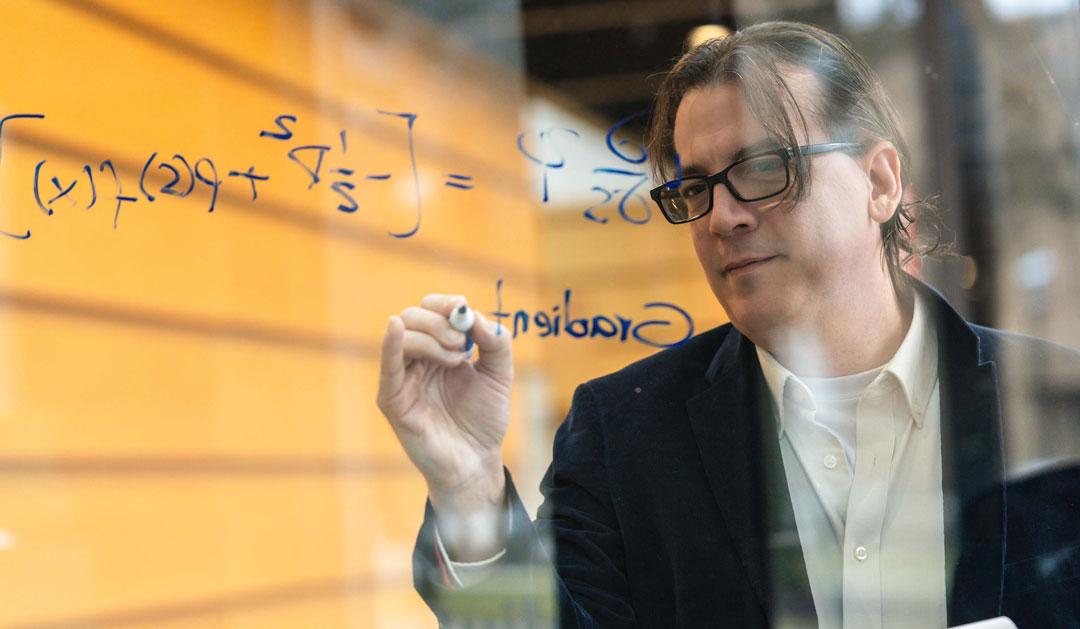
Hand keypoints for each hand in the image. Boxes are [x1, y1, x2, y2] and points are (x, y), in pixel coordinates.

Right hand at [377, 294, 511, 556]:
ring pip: (403, 336)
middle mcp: (416, 360)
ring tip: (456, 360)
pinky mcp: (394, 401)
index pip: (430, 310)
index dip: (445, 304)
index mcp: (438, 349)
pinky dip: (389, 344)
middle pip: (413, 317)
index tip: (462, 309)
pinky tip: (395, 328)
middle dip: (440, 323)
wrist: (477, 462)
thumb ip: (496, 342)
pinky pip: (387, 368)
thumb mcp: (500, 374)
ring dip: (432, 338)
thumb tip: (474, 315)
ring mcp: (403, 379)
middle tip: (462, 345)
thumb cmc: (484, 420)